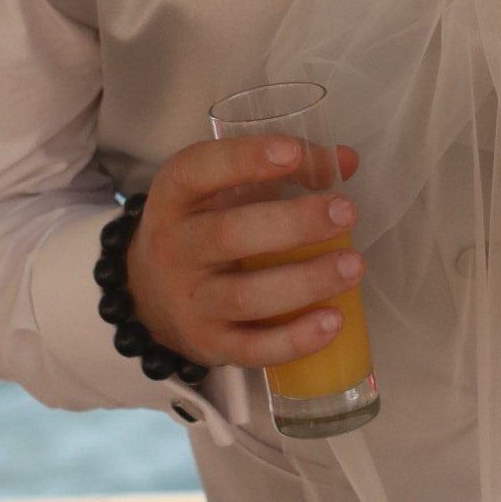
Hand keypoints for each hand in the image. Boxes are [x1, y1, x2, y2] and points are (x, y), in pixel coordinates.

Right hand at [124, 134, 363, 373]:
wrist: (148, 293)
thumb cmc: (203, 227)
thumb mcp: (225, 189)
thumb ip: (284, 169)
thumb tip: (344, 161)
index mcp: (175, 197)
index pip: (198, 170)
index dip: (244, 159)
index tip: (291, 152)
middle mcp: (176, 248)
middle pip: (229, 236)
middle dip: (294, 224)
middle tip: (345, 213)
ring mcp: (190, 301)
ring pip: (246, 297)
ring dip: (305, 282)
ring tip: (352, 266)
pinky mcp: (208, 344)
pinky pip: (252, 349)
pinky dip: (295, 340)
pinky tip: (333, 321)